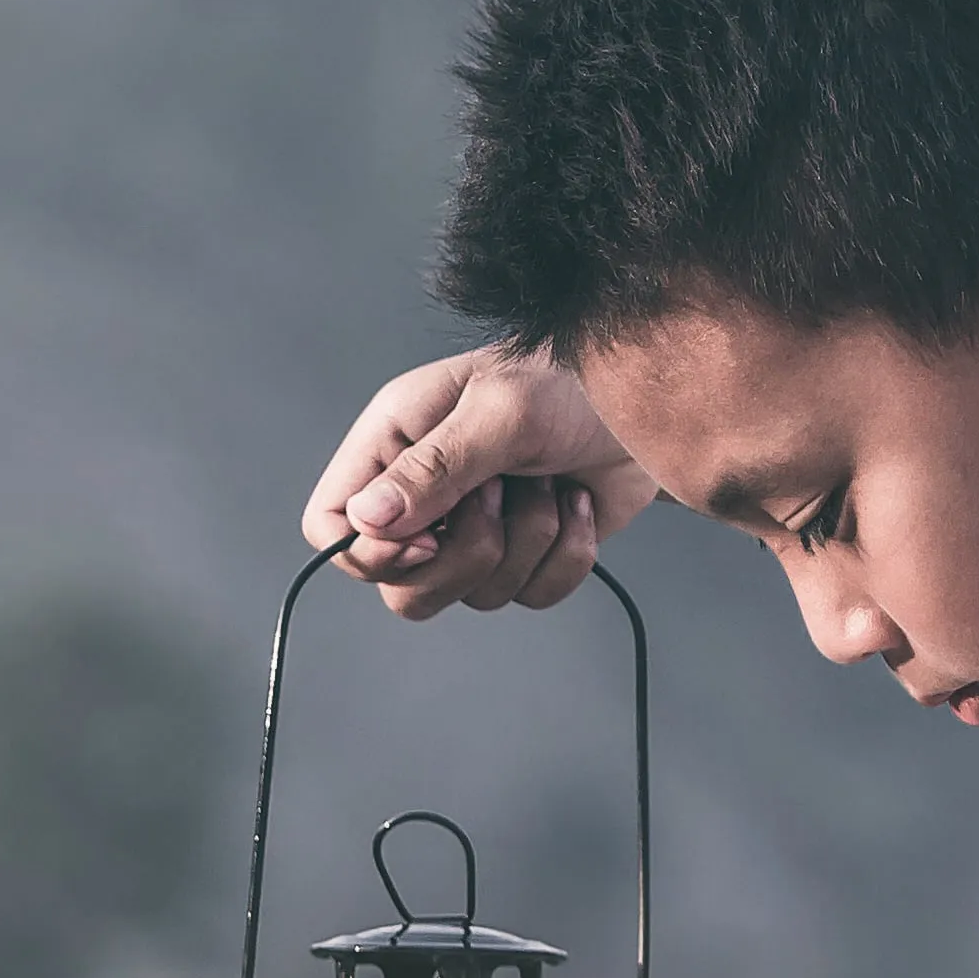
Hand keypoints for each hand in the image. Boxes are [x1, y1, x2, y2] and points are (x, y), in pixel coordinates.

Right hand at [302, 347, 661, 620]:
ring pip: (472, 596)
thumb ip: (433, 468)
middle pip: (398, 587)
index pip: (330, 525)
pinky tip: (578, 503)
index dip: (368, 551)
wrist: (648, 397)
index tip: (428, 537)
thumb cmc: (568, 380)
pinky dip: (565, 555)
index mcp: (394, 445)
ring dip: (527, 542)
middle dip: (463, 557)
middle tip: (499, 497)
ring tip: (548, 483)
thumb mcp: (499, 413)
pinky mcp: (526, 554)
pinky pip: (530, 597)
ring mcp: (473, 531)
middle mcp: (424, 494)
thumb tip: (367, 519)